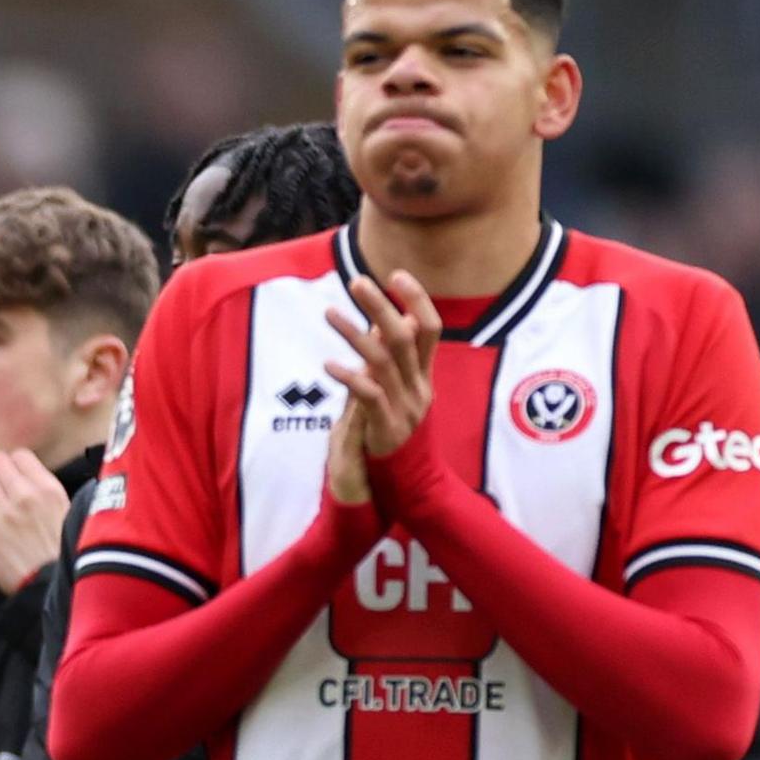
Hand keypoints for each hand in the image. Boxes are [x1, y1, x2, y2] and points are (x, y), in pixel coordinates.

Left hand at [0, 449, 71, 595]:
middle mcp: (24, 496)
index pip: (20, 455)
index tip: (9, 473)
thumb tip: (30, 482)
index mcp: (48, 490)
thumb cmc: (65, 554)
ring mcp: (2, 514)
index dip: (11, 463)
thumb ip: (47, 495)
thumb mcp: (68, 514)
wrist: (54, 587)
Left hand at [321, 268, 440, 503]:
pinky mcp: (386, 429)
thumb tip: (384, 322)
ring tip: (329, 313)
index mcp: (423, 377)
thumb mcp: (390, 392)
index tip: (397, 274)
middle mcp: (419, 388)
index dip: (417, 300)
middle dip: (382, 306)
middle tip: (357, 281)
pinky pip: (370, 397)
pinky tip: (329, 364)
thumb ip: (388, 360)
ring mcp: (404, 408)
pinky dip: (350, 378)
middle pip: (405, 337)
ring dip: (354, 335)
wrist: (399, 486)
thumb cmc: (387, 434)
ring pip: (384, 362)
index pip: (430, 329)